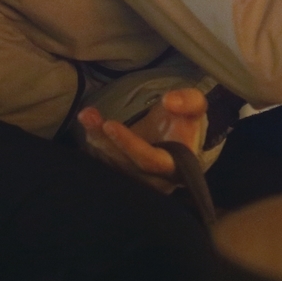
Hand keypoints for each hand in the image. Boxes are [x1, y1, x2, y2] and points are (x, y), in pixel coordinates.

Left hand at [77, 88, 207, 191]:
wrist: (178, 139)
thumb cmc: (185, 125)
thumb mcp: (195, 108)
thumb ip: (190, 101)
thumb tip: (169, 100)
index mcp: (172, 167)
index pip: (148, 160)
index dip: (128, 144)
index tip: (109, 124)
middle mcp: (152, 179)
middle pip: (123, 163)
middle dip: (105, 140)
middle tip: (87, 115)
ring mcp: (134, 180)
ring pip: (110, 163)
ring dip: (95, 139)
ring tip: (86, 115)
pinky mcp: (121, 175)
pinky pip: (103, 163)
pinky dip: (93, 143)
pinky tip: (87, 123)